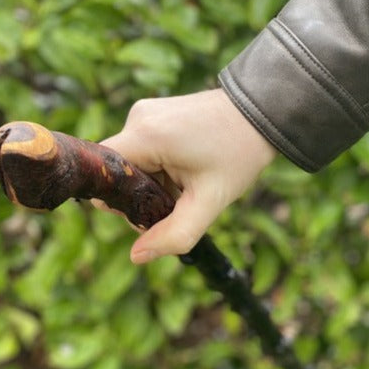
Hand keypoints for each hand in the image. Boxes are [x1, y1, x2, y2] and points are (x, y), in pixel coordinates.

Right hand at [94, 89, 276, 263]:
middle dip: (141, 196)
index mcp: (145, 135)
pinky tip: (185, 168)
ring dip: (151, 182)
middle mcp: (138, 118)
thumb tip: (137, 257)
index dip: (120, 202)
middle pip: (118, 172)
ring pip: (130, 163)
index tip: (151, 211)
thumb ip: (174, 234)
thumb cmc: (239, 154)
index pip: (104, 175)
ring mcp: (145, 112)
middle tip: (178, 201)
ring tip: (187, 182)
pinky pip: (142, 149)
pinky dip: (157, 167)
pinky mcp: (154, 113)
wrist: (263, 112)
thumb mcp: (209, 201)